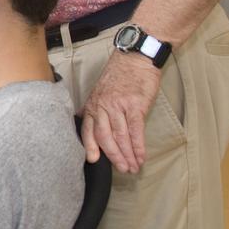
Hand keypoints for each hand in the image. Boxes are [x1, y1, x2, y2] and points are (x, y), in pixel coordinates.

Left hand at [80, 51, 161, 172]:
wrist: (135, 58)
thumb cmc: (120, 75)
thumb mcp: (101, 91)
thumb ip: (98, 109)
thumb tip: (96, 128)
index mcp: (93, 104)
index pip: (87, 129)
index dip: (90, 146)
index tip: (93, 160)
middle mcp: (103, 106)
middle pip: (104, 137)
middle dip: (113, 156)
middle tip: (122, 169)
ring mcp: (118, 106)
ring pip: (120, 136)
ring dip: (128, 155)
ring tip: (133, 167)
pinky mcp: (135, 106)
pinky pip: (135, 131)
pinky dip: (138, 147)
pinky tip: (141, 156)